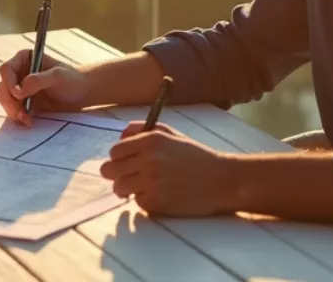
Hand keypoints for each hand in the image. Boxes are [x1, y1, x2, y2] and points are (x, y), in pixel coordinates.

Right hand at [0, 48, 90, 125]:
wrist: (81, 93)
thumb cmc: (72, 80)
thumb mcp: (58, 76)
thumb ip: (38, 80)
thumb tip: (19, 89)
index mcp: (24, 59)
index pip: (6, 70)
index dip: (9, 83)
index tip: (19, 95)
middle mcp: (19, 72)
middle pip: (3, 87)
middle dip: (9, 101)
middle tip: (20, 113)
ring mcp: (20, 88)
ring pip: (5, 100)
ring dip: (12, 111)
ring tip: (26, 118)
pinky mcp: (23, 102)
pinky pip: (13, 109)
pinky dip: (17, 116)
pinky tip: (28, 121)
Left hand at [99, 122, 238, 216]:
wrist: (222, 180)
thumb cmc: (196, 157)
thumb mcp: (172, 135)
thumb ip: (143, 130)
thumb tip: (120, 137)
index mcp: (151, 140)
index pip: (115, 151)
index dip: (118, 158)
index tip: (126, 163)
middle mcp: (148, 159)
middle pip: (109, 170)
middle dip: (116, 174)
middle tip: (129, 177)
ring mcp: (151, 181)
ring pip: (119, 187)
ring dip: (127, 189)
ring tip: (143, 188)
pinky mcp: (156, 202)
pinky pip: (137, 202)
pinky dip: (145, 201)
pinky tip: (160, 196)